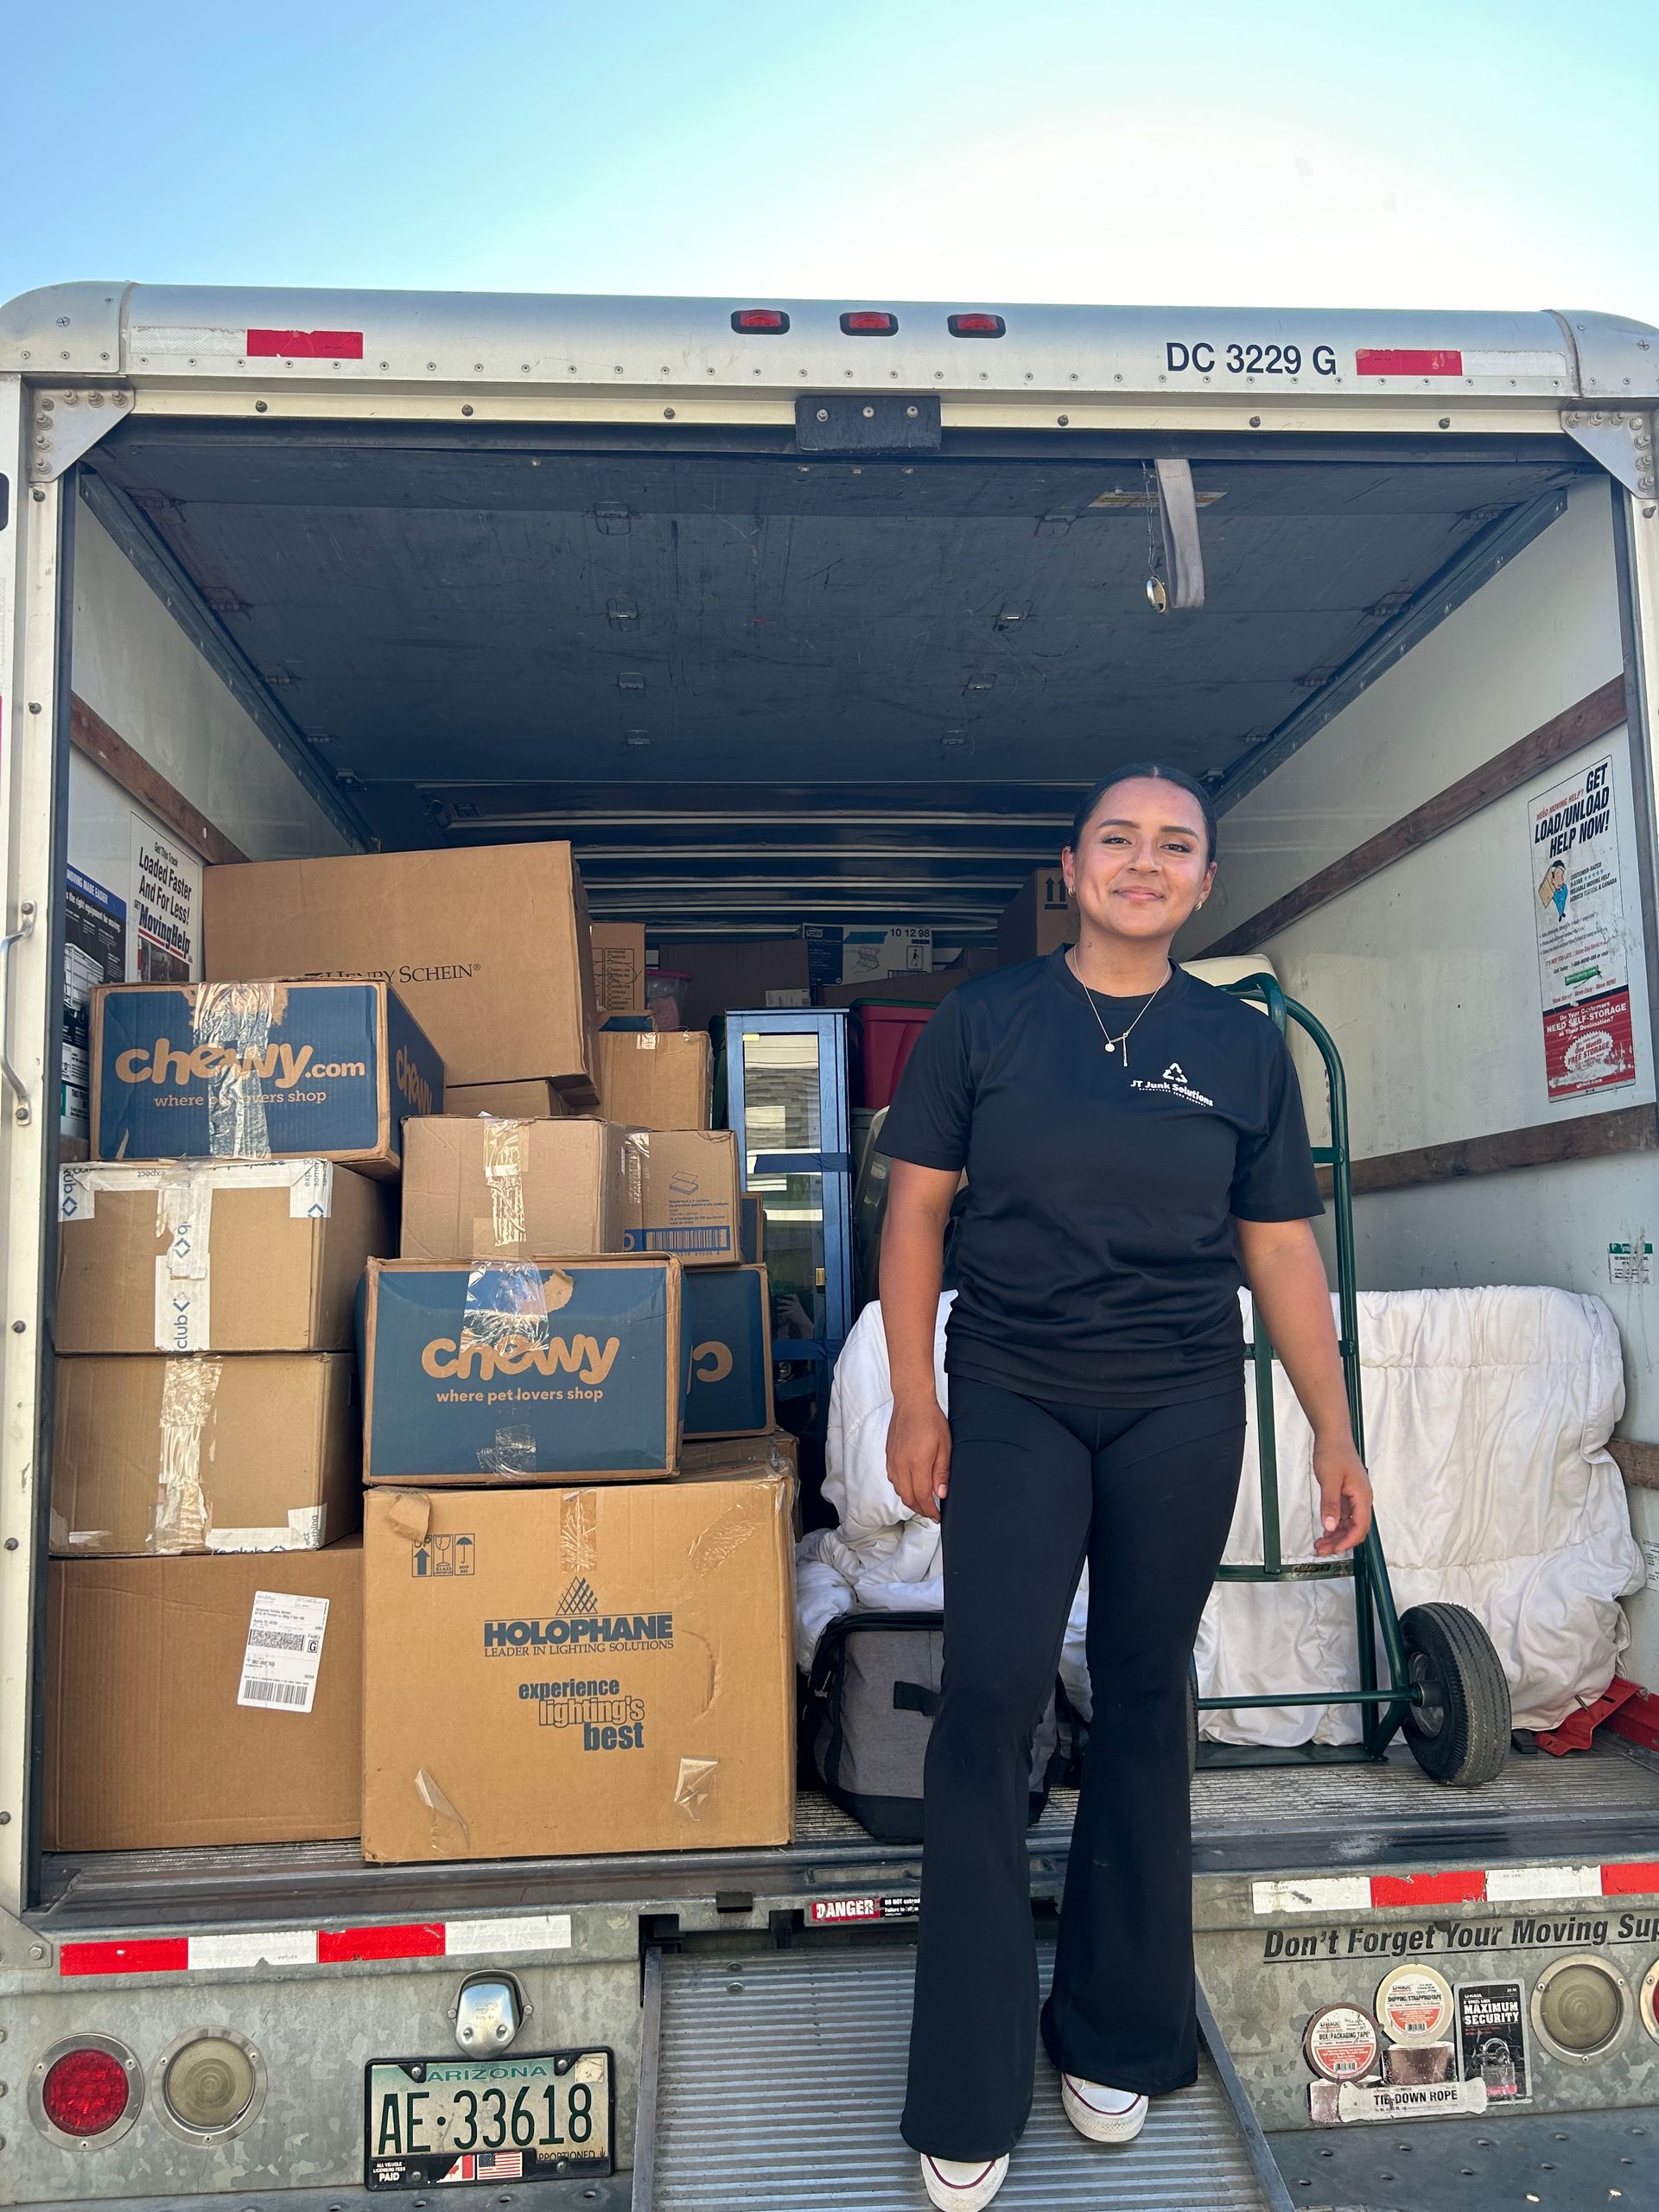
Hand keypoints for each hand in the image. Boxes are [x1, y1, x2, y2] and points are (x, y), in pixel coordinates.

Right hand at [887, 1393, 951, 1522]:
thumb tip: (940, 1494)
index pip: (922, 1496)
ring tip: (923, 1501)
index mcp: (917, 1463)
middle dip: (920, 1509)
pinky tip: (912, 1485)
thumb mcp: (944, 1447)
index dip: (930, 1510)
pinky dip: (902, 1488)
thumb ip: (941, 1473)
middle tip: (931, 1512)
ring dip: (911, 1499)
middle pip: (908, 1497)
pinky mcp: (889, 1456)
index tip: (937, 1516)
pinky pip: (893, 1479)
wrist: (912, 1402)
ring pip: (899, 1490)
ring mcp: (892, 1461)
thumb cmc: (931, 1420)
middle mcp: (901, 1465)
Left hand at [1312, 1434, 1372, 1555]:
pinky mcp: (1346, 1494)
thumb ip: (1330, 1504)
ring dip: (1336, 1535)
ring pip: (1349, 1523)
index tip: (1334, 1549)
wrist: (1332, 1435)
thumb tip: (1330, 1525)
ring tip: (1321, 1543)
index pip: (1360, 1527)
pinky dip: (1334, 1524)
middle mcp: (1361, 1498)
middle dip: (1340, 1541)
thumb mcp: (1329, 1479)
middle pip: (1355, 1528)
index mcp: (1362, 1496)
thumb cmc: (1334, 1451)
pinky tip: (1324, 1529)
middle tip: (1322, 1549)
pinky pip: (1343, 1515)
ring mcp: (1354, 1497)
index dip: (1347, 1541)